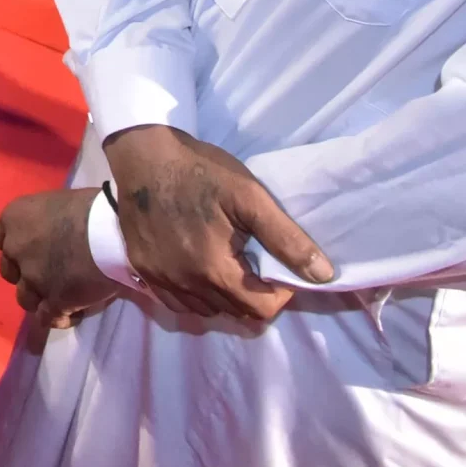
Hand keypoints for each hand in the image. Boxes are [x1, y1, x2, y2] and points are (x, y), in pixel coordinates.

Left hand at [0, 188, 118, 328]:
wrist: (112, 232)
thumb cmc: (91, 208)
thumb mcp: (56, 204)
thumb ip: (44, 222)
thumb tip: (52, 233)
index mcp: (14, 218)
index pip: (1, 239)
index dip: (17, 250)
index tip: (34, 252)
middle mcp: (15, 248)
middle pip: (10, 271)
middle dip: (26, 275)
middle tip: (50, 274)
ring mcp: (32, 278)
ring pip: (25, 298)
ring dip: (41, 299)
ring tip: (65, 298)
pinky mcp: (52, 302)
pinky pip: (46, 318)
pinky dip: (58, 318)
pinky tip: (73, 314)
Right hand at [102, 125, 332, 321]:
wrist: (143, 154)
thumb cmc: (200, 172)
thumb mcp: (250, 197)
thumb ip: (287, 238)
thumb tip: (323, 275)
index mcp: (213, 269)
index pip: (260, 309)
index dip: (279, 293)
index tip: (276, 266)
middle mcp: (184, 283)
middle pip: (234, 312)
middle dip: (252, 292)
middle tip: (252, 259)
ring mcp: (159, 279)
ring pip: (205, 310)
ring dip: (224, 296)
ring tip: (226, 263)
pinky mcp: (142, 270)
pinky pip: (176, 302)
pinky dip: (194, 294)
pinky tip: (198, 268)